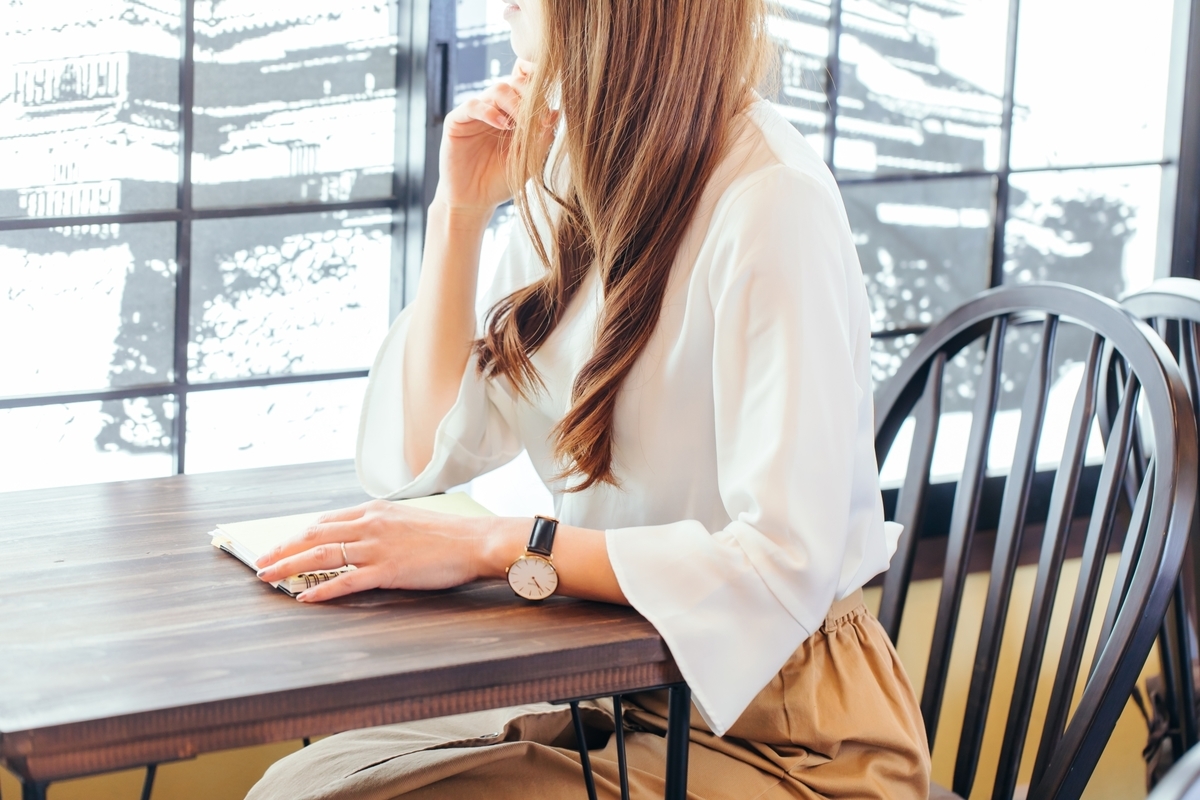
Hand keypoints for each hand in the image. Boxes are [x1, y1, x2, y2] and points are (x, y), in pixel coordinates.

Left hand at [253, 500, 514, 601]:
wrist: (475, 541)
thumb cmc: (450, 535)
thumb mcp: (410, 521)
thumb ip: (384, 527)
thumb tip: (366, 538)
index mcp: (376, 511)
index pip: (327, 520)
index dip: (300, 534)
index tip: (285, 544)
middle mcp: (370, 524)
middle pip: (314, 534)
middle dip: (283, 548)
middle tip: (261, 560)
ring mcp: (376, 547)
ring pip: (321, 554)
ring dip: (290, 566)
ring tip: (269, 577)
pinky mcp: (386, 570)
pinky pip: (345, 580)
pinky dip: (321, 589)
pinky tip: (305, 597)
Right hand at [434, 59, 554, 214]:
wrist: (474, 201)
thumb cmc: (502, 181)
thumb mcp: (528, 161)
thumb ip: (542, 138)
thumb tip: (555, 112)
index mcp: (514, 115)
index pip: (528, 89)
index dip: (539, 92)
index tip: (548, 114)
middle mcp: (496, 109)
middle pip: (515, 83)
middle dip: (529, 97)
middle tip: (536, 118)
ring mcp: (476, 113)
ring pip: (497, 89)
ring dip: (514, 103)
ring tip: (520, 125)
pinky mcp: (457, 121)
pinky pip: (473, 105)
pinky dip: (490, 112)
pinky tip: (503, 126)